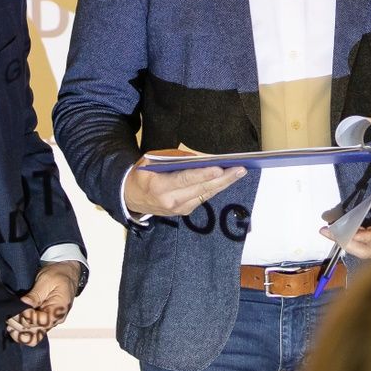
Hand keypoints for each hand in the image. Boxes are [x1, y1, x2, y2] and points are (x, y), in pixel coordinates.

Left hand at [6, 261, 80, 346]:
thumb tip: (23, 304)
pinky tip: (12, 322)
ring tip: (9, 319)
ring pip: (33, 336)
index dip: (26, 317)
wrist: (66, 272)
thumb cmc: (59, 274)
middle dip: (20, 326)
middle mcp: (54, 320)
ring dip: (19, 330)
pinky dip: (21, 329)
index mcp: (59, 310)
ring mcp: (48, 322)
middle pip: (36, 333)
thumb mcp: (47, 280)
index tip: (16, 309)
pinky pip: (32, 331)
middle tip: (8, 315)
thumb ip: (35, 294)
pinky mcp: (42, 320)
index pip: (40, 322)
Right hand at [124, 159, 247, 217]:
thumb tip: (200, 159)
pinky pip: (203, 198)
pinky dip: (215, 188)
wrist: (130, 198)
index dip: (203, 175)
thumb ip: (174, 158)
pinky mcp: (184, 211)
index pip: (185, 179)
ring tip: (239, 172)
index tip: (219, 168)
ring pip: (206, 195)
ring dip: (224, 184)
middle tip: (240, 169)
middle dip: (222, 179)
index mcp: (159, 187)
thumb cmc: (143, 174)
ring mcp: (179, 209)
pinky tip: (227, 179)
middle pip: (201, 190)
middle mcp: (170, 201)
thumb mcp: (151, 160)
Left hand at [329, 169, 370, 259]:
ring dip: (343, 242)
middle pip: (366, 249)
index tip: (354, 232)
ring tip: (326, 232)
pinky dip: (348, 241)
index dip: (369, 235)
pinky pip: (360, 247)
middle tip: (329, 231)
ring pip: (361, 251)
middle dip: (347, 242)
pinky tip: (336, 232)